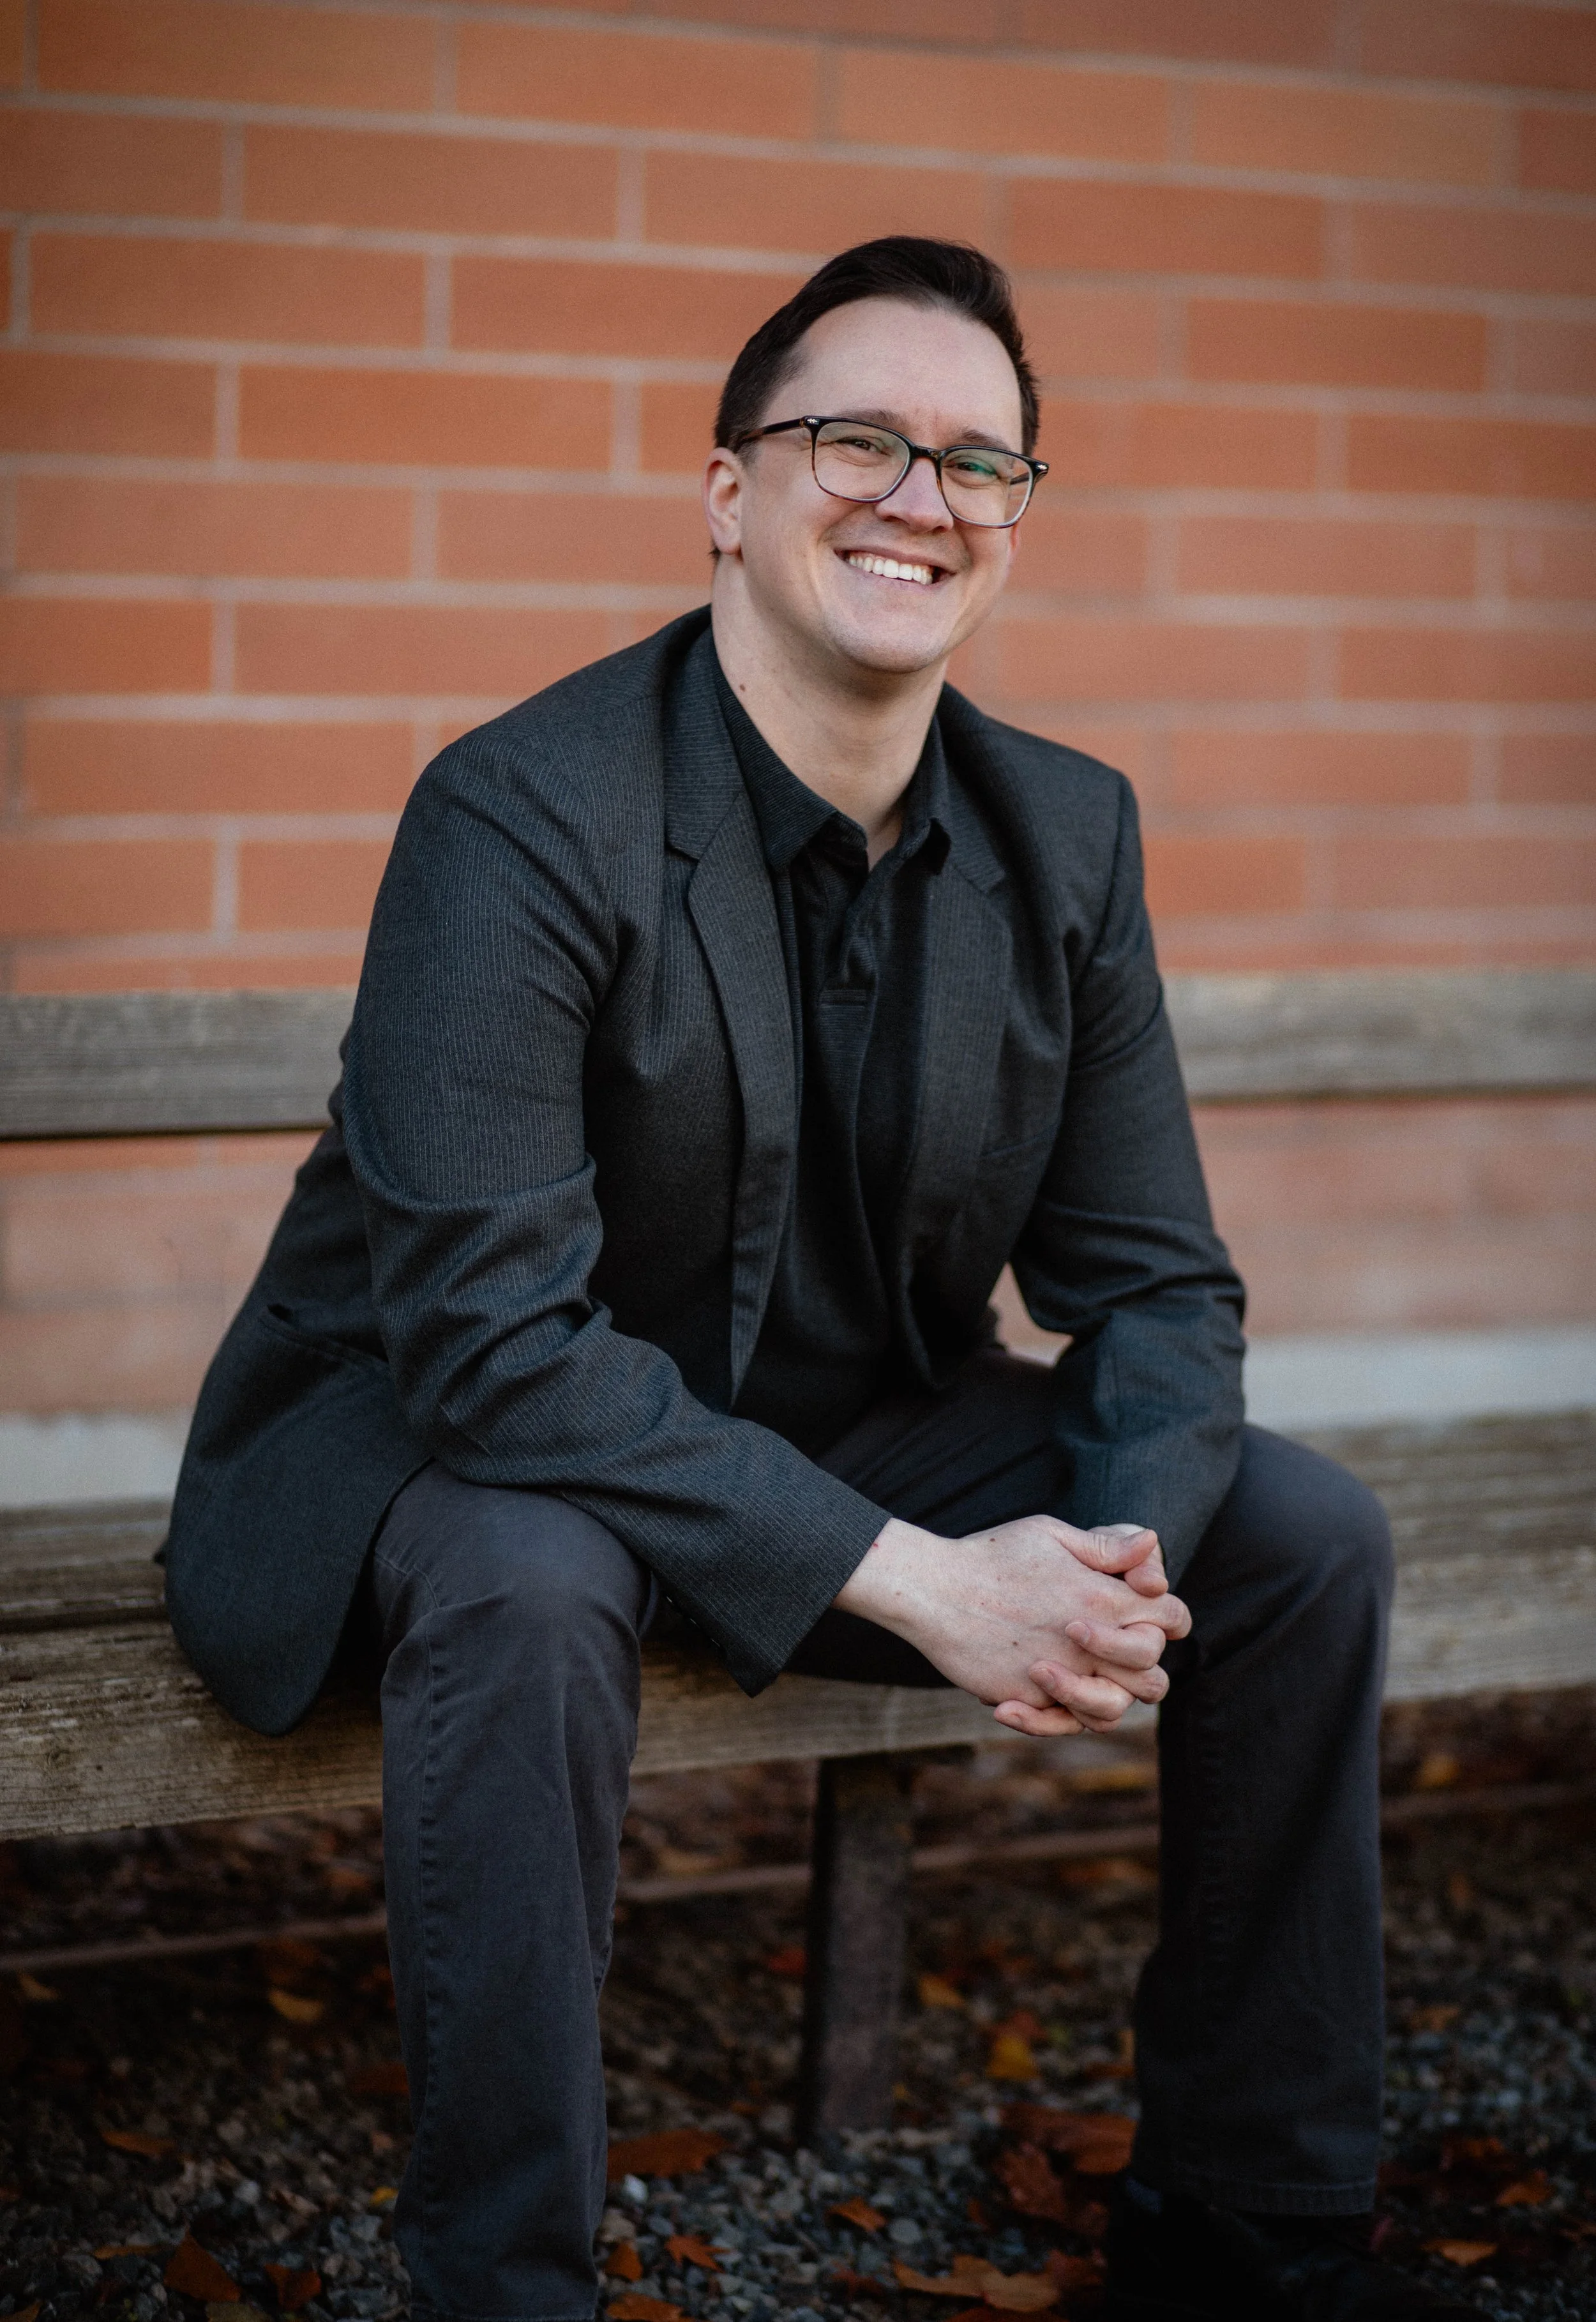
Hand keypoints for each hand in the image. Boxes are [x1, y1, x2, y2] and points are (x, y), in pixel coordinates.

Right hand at [833, 1513, 1190, 1737]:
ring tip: (1075, 1674)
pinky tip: (1038, 1694)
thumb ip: (1105, 1546)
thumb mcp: (1050, 1535)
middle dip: (1141, 1661)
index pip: (1173, 1617)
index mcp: (1103, 1597)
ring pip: (1115, 1710)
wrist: (933, 1590)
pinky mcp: (1029, 1699)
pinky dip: (1059, 1718)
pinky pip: (1064, 1725)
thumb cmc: (991, 1555)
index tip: (1146, 1611)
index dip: (1168, 1615)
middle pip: (1153, 1674)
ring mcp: (1060, 1676)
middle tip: (1107, 1646)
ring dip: (1104, 1697)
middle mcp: (1090, 1643)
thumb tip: (1153, 1544)